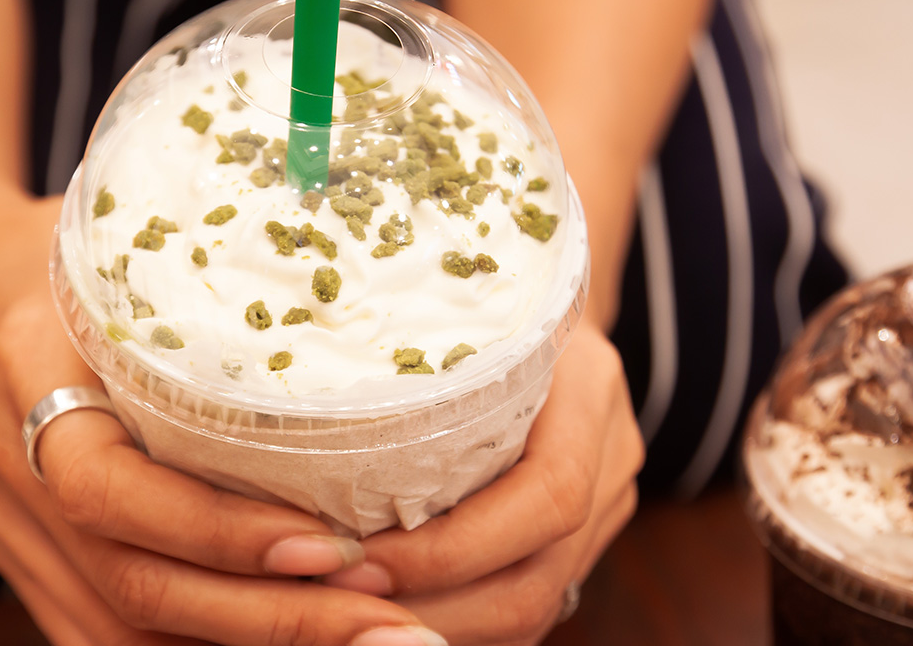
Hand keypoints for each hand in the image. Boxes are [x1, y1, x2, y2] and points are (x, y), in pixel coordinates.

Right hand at [0, 194, 443, 645]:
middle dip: (275, 618)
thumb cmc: (53, 256)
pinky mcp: (29, 563)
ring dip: (252, 645)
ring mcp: (14, 531)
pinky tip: (288, 642)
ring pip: (125, 628)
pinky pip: (104, 633)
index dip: (224, 531)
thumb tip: (349, 293)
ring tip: (366, 634)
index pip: (113, 489)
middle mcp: (13, 472)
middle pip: (136, 586)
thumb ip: (199, 278)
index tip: (337, 546)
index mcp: (29, 376)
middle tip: (392, 621)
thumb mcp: (115, 243)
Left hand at [324, 322, 643, 644]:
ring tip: (358, 618)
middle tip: (340, 602)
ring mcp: (606, 507)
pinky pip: (526, 605)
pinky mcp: (582, 540)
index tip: (360, 560)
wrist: (547, 300)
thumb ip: (414, 368)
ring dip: (440, 625)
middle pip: (537, 580)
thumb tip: (302, 427)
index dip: (451, 549)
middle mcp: (611, 461)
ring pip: (534, 610)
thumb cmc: (483, 300)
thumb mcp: (458, 314)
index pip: (547, 498)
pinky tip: (397, 613)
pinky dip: (459, 619)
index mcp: (589, 392)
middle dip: (433, 607)